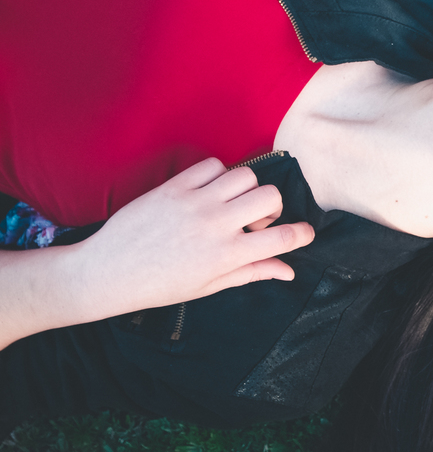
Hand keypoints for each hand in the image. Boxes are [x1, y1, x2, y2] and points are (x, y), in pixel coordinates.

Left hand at [64, 158, 313, 320]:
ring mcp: (195, 202)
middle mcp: (215, 225)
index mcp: (226, 255)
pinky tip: (208, 194)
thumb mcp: (210, 285)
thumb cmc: (160, 285)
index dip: (303, 234)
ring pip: (245, 176)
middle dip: (272, 209)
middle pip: (270, 197)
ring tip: (231, 206)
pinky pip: (213, 166)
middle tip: (254, 222)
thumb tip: (288, 271)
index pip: (283, 238)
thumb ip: (252, 273)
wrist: (108, 273)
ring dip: (246, 190)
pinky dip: (219, 176)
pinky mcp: (175, 186)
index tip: (304, 233)